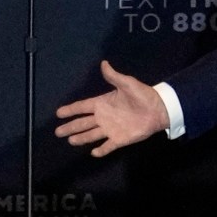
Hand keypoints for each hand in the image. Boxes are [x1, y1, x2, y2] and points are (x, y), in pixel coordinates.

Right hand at [51, 61, 170, 157]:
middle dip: (70, 127)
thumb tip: (104, 63)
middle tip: (57, 132)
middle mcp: (103, 117)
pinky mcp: (120, 139)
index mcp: (102, 103)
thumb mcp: (127, 83)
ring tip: (70, 141)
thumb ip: (114, 76)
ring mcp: (111, 129)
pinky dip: (101, 150)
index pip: (82, 107)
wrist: (159, 109)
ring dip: (81, 138)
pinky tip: (93, 153)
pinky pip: (108, 146)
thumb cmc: (142, 95)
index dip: (70, 109)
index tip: (58, 113)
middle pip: (82, 123)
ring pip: (91, 135)